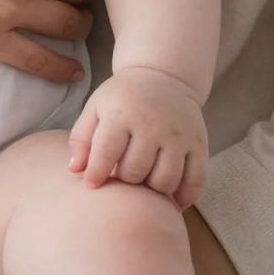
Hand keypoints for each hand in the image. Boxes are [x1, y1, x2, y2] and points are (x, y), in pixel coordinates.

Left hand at [68, 66, 207, 207]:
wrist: (164, 76)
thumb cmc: (124, 98)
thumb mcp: (96, 108)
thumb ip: (81, 138)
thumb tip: (75, 171)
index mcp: (122, 114)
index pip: (106, 154)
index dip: (96, 175)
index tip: (92, 184)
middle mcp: (153, 124)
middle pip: (135, 172)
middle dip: (125, 180)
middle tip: (123, 174)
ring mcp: (178, 135)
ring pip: (165, 181)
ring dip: (152, 190)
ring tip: (145, 182)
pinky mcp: (198, 143)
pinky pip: (195, 180)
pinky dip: (184, 197)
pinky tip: (173, 198)